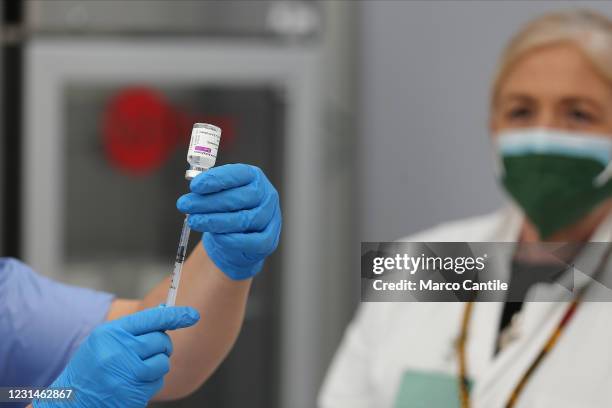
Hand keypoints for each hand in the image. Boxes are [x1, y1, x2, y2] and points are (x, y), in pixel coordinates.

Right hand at [33, 306, 199, 407]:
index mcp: (110, 333)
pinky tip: (133, 384)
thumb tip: (164, 310)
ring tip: (136, 370)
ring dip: (157, 366)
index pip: (151, 318)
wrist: (70, 401)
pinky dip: (151, 383)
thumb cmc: (90, 368)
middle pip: (161, 340)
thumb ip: (133, 328)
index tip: (193, 314)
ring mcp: (126, 373)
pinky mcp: (133, 393)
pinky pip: (158, 382)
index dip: (176, 315)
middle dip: (162, 346)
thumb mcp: (104, 341)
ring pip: (163, 362)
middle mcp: (119, 351)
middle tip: (148, 352)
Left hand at [177, 163, 281, 279]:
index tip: (194, 186)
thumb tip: (193, 193)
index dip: (215, 179)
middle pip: (239, 198)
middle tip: (186, 205)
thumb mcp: (220, 194)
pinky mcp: (269, 240)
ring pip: (244, 220)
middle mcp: (267, 195)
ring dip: (215, 221)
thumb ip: (209, 190)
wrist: (240, 240)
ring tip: (194, 221)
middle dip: (209, 202)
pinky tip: (216, 237)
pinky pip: (253, 241)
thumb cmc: (228, 211)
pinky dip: (233, 240)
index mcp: (254, 177)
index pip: (238, 174)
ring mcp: (271, 218)